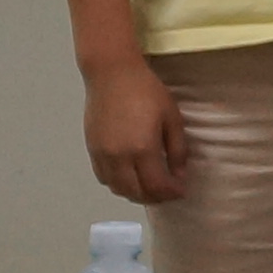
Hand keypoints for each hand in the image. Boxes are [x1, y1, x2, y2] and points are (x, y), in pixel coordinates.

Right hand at [82, 61, 189, 203]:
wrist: (112, 74)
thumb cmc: (147, 91)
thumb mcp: (172, 118)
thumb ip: (178, 149)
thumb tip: (179, 174)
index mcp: (142, 149)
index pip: (157, 185)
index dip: (171, 193)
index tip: (181, 191)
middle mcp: (119, 157)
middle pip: (135, 192)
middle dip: (155, 197)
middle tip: (168, 192)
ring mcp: (102, 155)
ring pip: (117, 189)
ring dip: (135, 193)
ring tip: (150, 186)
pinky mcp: (91, 150)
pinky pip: (104, 178)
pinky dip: (118, 184)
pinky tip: (130, 176)